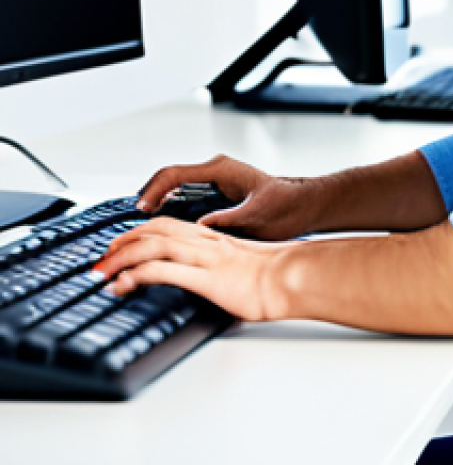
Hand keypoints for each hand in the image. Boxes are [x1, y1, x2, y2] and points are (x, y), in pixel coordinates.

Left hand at [95, 217, 287, 320]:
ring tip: (102, 272)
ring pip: (152, 245)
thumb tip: (210, 279)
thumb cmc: (276, 275)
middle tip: (103, 258)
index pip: (168, 225)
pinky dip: (136, 275)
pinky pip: (162, 270)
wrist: (293, 278)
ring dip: (120, 257)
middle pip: (154, 230)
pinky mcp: (205, 278)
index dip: (139, 231)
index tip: (121, 245)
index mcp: (213, 237)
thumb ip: (220, 266)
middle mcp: (205, 242)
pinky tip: (122, 285)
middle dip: (122, 242)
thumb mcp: (240, 265)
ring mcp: (204, 258)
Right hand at [137, 155, 325, 239]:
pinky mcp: (214, 195)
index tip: (141, 209)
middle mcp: (213, 172)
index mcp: (220, 170)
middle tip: (132, 224)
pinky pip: (183, 199)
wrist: (300, 206)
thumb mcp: (258, 212)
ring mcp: (212, 182)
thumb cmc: (284, 205)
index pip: (175, 174)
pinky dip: (169, 211)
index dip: (153, 191)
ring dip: (156, 206)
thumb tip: (203, 224)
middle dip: (147, 198)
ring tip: (141, 229)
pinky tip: (162, 230)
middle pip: (167, 180)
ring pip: (173, 190)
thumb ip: (231, 217)